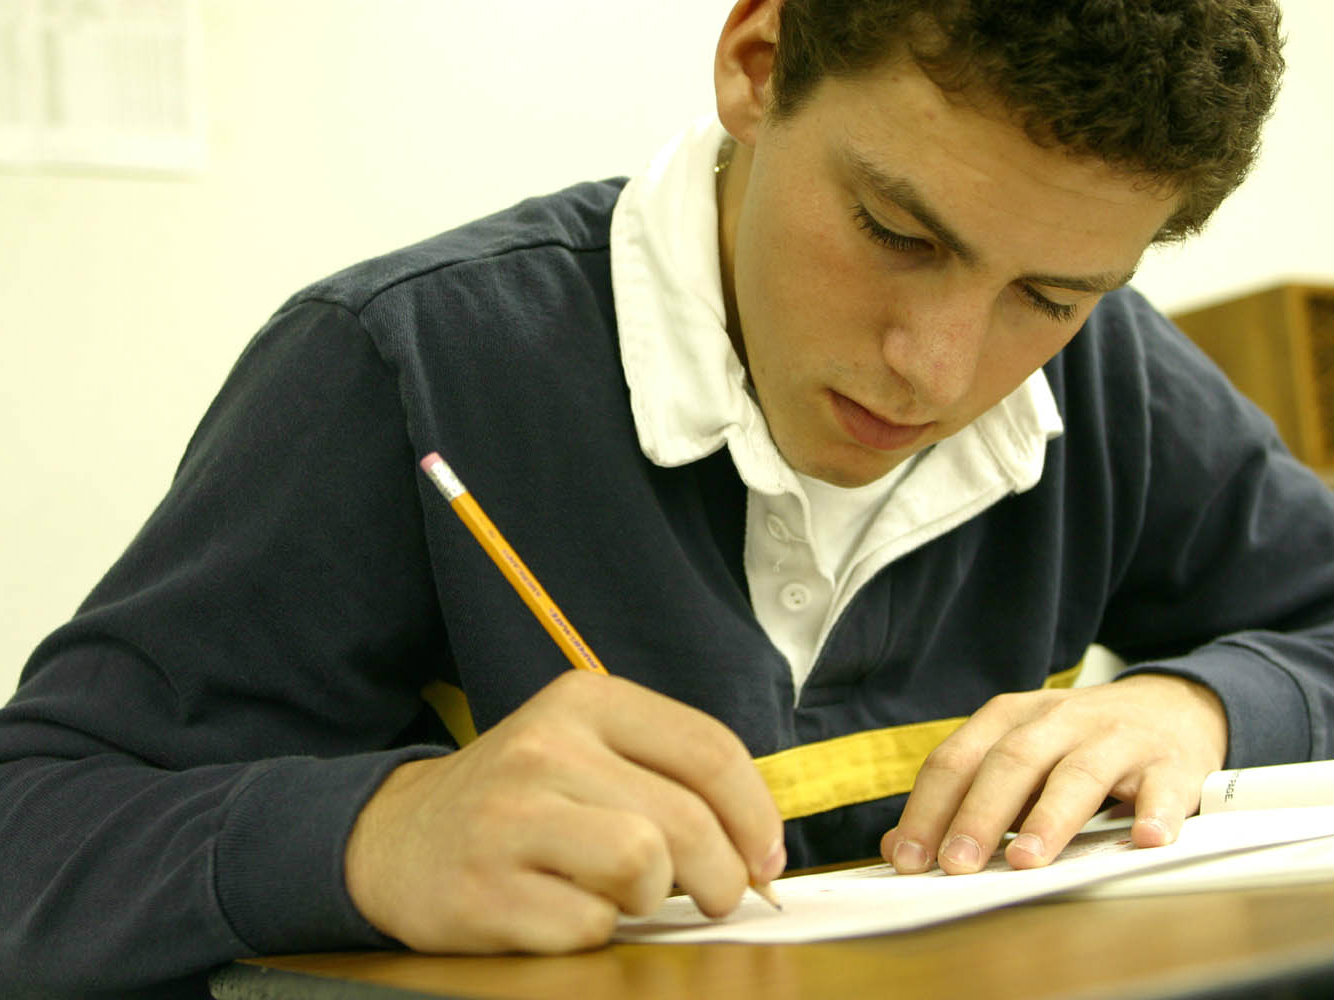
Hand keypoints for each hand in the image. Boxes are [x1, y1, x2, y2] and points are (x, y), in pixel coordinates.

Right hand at [344, 671, 784, 953]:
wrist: (397, 839)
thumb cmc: (518, 799)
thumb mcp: (585, 751)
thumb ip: (667, 776)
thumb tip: (759, 849)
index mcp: (584, 701)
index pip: (709, 751)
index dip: (757, 816)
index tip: (767, 858)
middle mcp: (546, 747)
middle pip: (686, 820)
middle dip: (721, 875)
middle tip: (715, 896)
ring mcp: (510, 817)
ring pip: (645, 866)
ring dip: (653, 899)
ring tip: (625, 894)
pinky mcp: (486, 889)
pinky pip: (590, 925)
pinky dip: (595, 930)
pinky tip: (564, 909)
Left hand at [881, 674, 1226, 874]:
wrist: (1173, 706)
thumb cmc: (1079, 743)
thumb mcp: (1017, 755)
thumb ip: (962, 796)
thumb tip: (898, 847)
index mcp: (1012, 717)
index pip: (957, 760)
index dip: (929, 808)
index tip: (908, 856)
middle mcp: (1060, 720)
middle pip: (1011, 762)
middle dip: (978, 814)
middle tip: (955, 863)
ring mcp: (1117, 738)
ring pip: (1078, 773)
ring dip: (1050, 818)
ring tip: (1025, 861)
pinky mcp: (1171, 763)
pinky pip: (1162, 787)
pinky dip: (1154, 812)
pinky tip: (1143, 839)